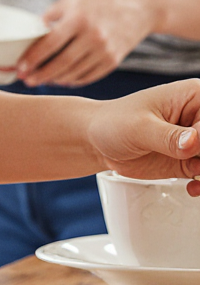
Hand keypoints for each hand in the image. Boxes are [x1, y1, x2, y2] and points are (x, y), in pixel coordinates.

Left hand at [17, 0, 159, 86]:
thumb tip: (31, 33)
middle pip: (61, 63)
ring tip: (40, 80)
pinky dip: (74, 80)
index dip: (32, 58)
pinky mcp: (115, 60)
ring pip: (74, 73)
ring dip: (55, 80)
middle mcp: (93, 37)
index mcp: (79, 19)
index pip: (50, 44)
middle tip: (25, 80)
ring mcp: (106, 50)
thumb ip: (51, 16)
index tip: (19, 67)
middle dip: (40, 74)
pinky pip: (90, 76)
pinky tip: (61, 80)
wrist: (143, 3)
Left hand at [89, 79, 199, 195]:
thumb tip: (195, 142)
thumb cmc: (112, 123)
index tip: (193, 150)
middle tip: (197, 168)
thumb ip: (168, 136)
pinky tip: (193, 188)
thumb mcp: (139, 128)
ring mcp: (197, 141)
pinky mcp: (191, 160)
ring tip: (196, 181)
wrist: (95, 141)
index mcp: (194, 96)